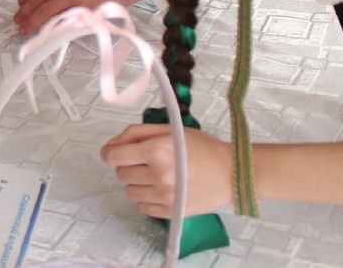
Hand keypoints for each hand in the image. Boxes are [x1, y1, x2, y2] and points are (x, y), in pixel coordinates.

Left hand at [14, 0, 146, 34]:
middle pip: (34, 0)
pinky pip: (59, 20)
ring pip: (43, 11)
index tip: (19, 5)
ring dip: (30, 22)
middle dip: (23, 12)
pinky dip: (49, 27)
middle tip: (17, 21)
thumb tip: (43, 1)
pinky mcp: (80, 9)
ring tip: (24, 29)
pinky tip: (44, 32)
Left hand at [101, 123, 232, 217]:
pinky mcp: (171, 212)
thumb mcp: (170, 130)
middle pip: (121, 173)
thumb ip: (136, 133)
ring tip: (157, 175)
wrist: (232, 173)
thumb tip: (111, 145)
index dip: (110, 152)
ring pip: (129, 191)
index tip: (115, 152)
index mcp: (156, 151)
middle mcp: (158, 175)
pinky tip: (162, 189)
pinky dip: (147, 199)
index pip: (113, 156)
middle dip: (129, 165)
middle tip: (147, 161)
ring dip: (138, 182)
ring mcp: (164, 197)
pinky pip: (142, 208)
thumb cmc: (202, 147)